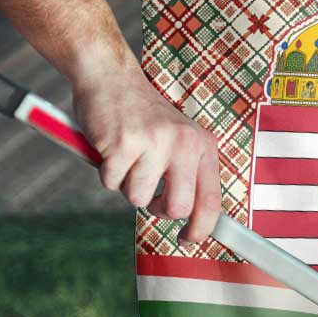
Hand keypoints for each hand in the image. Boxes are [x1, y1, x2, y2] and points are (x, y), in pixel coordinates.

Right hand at [72, 65, 221, 244]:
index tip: (188, 239)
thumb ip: (188, 173)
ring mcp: (154, 142)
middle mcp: (184, 143)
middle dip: (158, 209)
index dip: (202, 229)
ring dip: (127, 185)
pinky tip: (111, 149)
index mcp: (202, 144)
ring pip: (138, 199)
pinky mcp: (123, 144)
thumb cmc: (143, 116)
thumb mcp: (179, 139)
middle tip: (149, 194)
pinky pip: (111, 183)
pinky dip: (106, 173)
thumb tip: (195, 221)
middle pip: (177, 208)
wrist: (111, 77)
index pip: (211, 199)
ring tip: (128, 157)